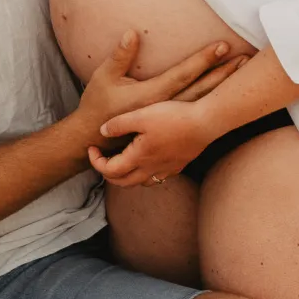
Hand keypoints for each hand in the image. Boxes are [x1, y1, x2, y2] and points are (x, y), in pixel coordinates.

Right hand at [73, 31, 234, 152]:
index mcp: (152, 95)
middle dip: (223, 73)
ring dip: (222, 88)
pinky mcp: (167, 127)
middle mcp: (164, 108)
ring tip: (241, 74)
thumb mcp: (104, 77)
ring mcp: (167, 120)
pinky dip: (211, 105)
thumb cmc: (98, 105)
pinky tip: (225, 100)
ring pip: (200, 102)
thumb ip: (120, 55)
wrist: (93, 139)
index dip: (204, 59)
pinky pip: (194, 116)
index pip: (184, 73)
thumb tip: (132, 33)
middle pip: (200, 89)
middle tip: (244, 58)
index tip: (222, 46)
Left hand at [87, 102, 212, 185]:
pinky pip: (157, 177)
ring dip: (126, 176)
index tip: (93, 148)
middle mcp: (151, 169)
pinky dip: (145, 173)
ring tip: (122, 159)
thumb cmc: (173, 117)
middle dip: (108, 173)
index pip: (110, 171)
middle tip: (102, 158)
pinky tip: (147, 160)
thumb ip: (118, 124)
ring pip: (140, 182)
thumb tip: (102, 131)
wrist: (206, 122)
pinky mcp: (178, 165)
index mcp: (139, 157)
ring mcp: (166, 169)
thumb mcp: (141, 115)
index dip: (96, 162)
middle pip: (122, 182)